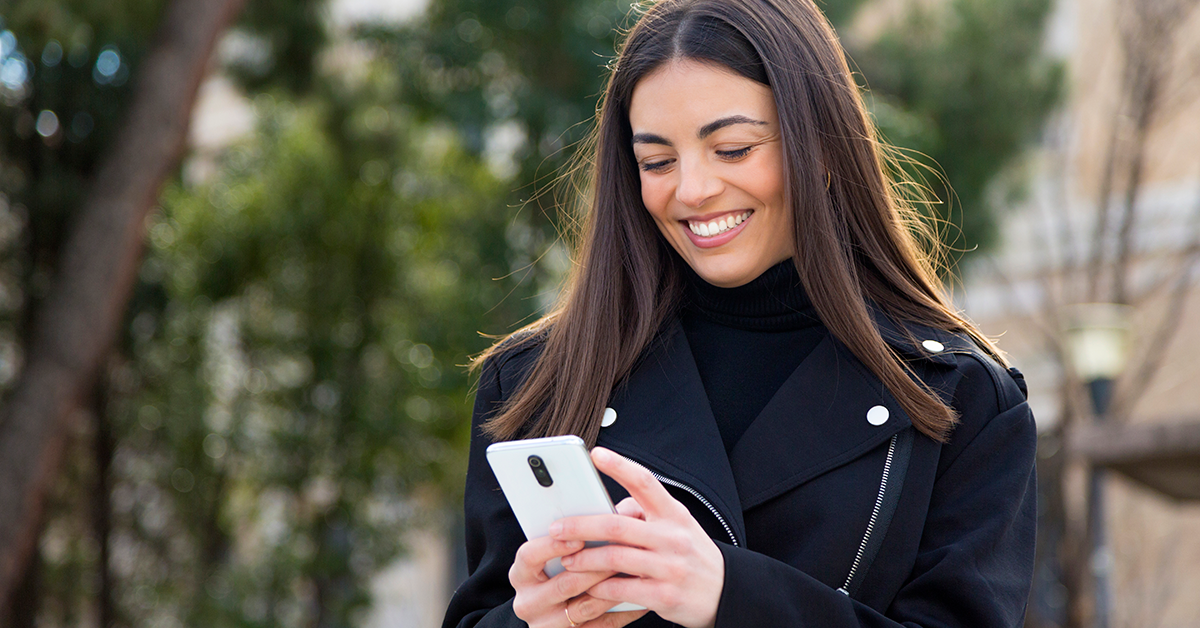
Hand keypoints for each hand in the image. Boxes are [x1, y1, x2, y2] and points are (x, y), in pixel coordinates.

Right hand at [508, 534, 648, 627]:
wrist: (554, 614)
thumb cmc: (559, 572)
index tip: (579, 536)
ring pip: (586, 607)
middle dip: (596, 566)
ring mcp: (548, 624)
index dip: (552, 546)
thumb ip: (576, 533)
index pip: (529, 556)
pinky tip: (639, 598)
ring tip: (635, 573)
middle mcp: (529, 601)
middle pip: (564, 583)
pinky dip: (622, 611)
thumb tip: (613, 513)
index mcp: (522, 574)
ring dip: (613, 589)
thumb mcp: (554, 555)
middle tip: (623, 552)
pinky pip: (601, 627)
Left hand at [550, 447, 724, 627]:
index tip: (596, 454)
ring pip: (615, 558)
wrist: (725, 593)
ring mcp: (670, 567)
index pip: (645, 482)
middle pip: (618, 525)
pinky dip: (600, 588)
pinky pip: (622, 590)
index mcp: (674, 514)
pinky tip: (588, 586)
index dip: (620, 466)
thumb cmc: (691, 554)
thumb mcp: (677, 526)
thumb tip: (608, 507)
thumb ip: (645, 513)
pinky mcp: (664, 596)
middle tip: (557, 528)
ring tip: (566, 560)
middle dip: (581, 526)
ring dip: (584, 560)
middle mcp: (673, 537)